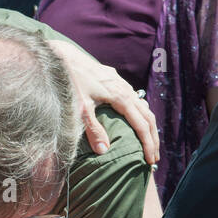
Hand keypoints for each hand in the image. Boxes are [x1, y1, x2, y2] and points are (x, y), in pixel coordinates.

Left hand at [50, 41, 158, 164]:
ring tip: (148, 142)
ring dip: (148, 125)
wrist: (63, 57)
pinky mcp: (114, 79)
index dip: (148, 144)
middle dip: (153, 138)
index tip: (150, 161)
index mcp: (121, 97)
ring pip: (142, 106)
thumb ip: (93, 130)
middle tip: (154, 157)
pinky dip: (140, 113)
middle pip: (148, 117)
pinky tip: (134, 120)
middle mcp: (125, 89)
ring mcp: (121, 83)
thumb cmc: (71, 82)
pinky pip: (134, 98)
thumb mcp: (80, 108)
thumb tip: (105, 151)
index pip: (141, 125)